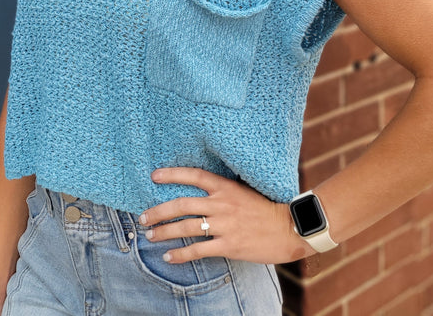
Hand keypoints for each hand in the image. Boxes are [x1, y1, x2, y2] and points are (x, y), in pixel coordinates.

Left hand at [139, 167, 311, 264]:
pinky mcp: (228, 245)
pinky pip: (198, 249)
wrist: (289, 227)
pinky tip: (168, 256)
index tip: (154, 176)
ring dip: (164, 232)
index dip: (172, 174)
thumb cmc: (267, 208)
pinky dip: (180, 254)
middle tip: (143, 217)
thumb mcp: (244, 190)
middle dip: (158, 211)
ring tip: (150, 236)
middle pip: (181, 204)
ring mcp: (224, 225)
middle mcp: (221, 203)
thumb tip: (202, 190)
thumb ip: (223, 190)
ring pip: (186, 227)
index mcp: (226, 187)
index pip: (193, 175)